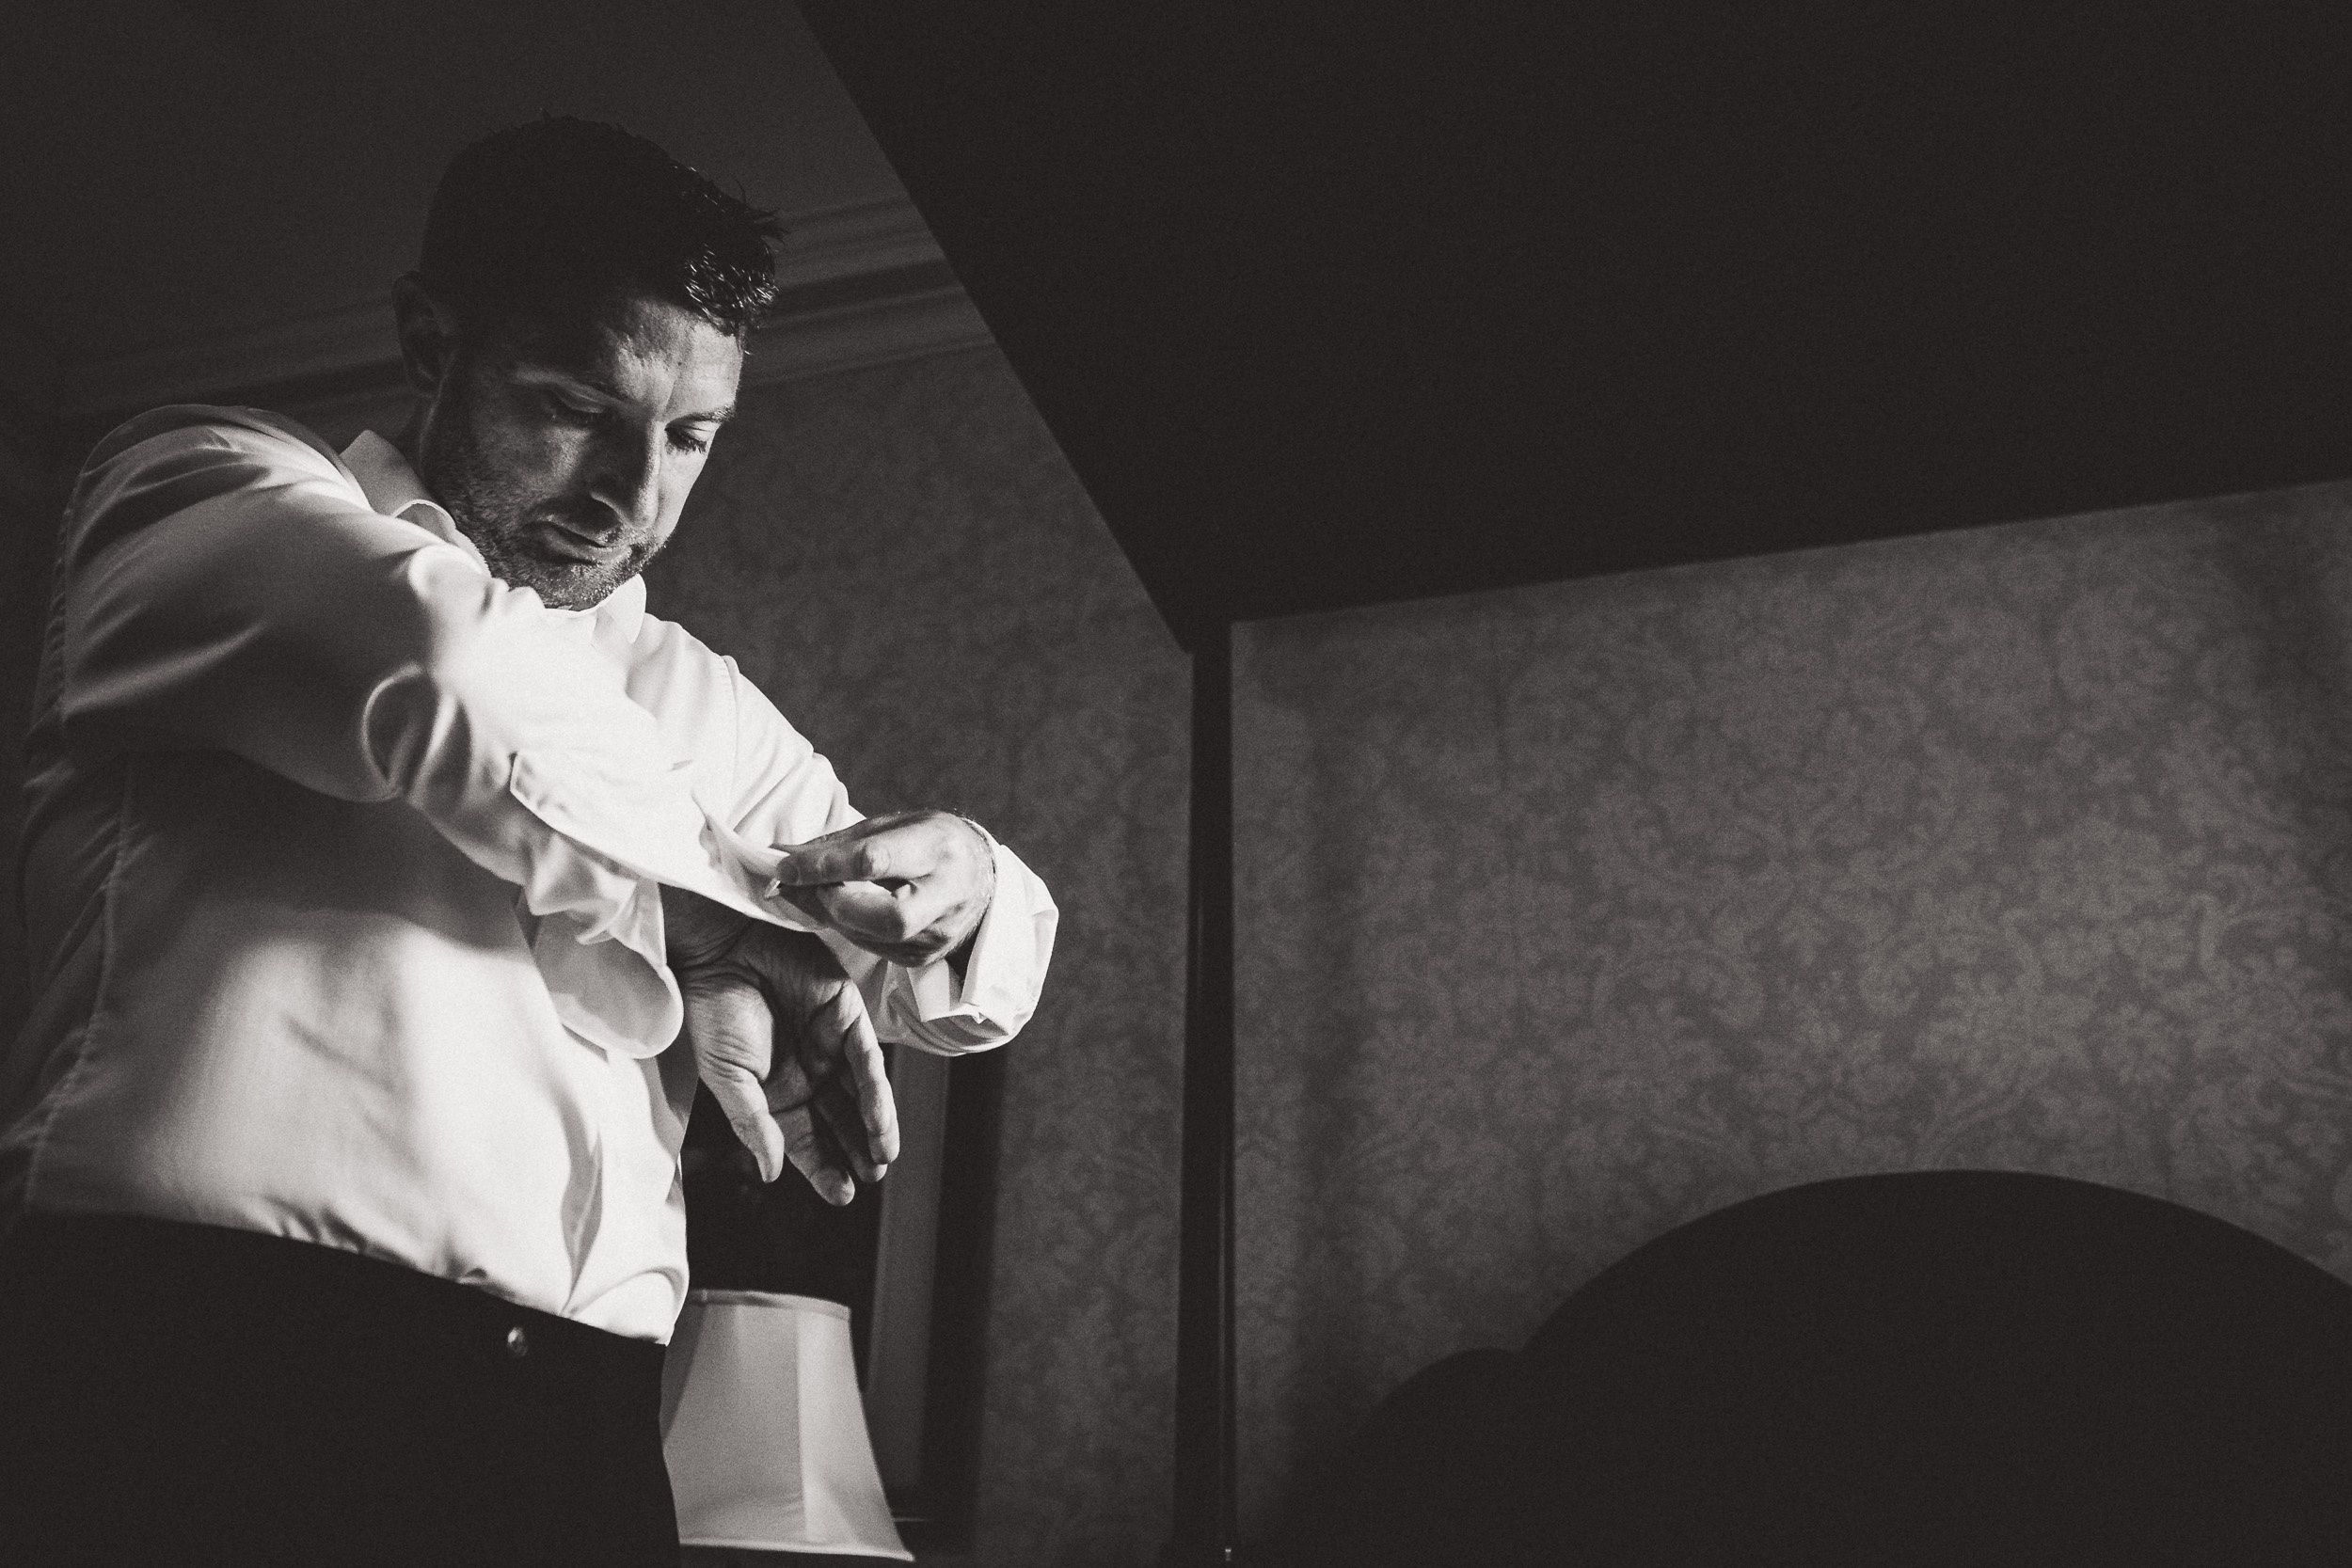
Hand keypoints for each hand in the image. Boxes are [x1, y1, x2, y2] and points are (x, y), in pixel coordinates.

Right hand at [666, 891, 898, 1204]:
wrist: (719, 949)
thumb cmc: (713, 1011)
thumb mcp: (728, 1078)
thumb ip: (753, 1125)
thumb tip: (773, 1175)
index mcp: (776, 1091)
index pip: (807, 1138)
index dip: (824, 1168)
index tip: (843, 1196)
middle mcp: (808, 1071)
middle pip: (840, 1120)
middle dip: (857, 1151)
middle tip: (871, 1180)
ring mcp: (829, 1043)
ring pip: (860, 1095)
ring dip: (874, 1128)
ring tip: (881, 1160)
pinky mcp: (847, 1014)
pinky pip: (867, 1058)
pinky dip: (876, 1091)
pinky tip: (880, 1121)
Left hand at [766, 810, 995, 968]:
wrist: (982, 878)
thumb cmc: (931, 842)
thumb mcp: (894, 824)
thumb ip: (841, 842)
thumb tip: (786, 856)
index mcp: (938, 849)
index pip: (875, 862)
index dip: (825, 866)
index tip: (786, 866)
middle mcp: (945, 895)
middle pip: (885, 917)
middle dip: (835, 903)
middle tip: (808, 886)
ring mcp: (938, 932)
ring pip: (873, 937)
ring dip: (831, 916)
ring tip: (813, 894)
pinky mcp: (925, 956)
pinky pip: (874, 949)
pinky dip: (848, 929)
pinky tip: (841, 910)